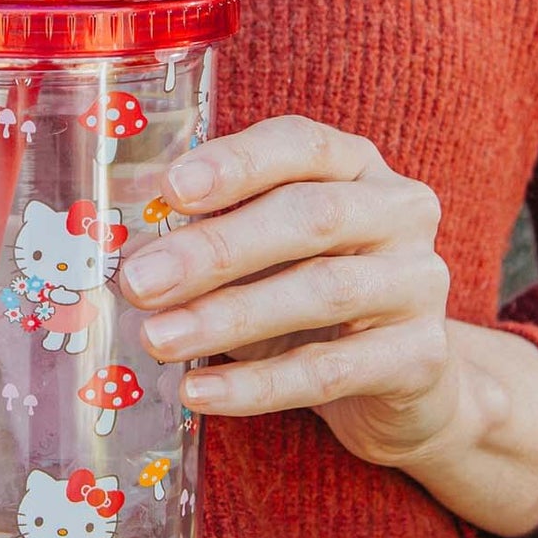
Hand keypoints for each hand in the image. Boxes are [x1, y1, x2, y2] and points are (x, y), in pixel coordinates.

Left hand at [117, 117, 537, 537]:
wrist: (403, 378)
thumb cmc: (309, 295)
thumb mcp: (262, 252)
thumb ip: (209, 230)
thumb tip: (116, 231)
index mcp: (355, 165)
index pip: (299, 145)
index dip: (235, 163)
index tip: (169, 189)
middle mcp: (399, 211)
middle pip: (309, 218)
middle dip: (215, 250)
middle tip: (139, 281)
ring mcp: (419, 283)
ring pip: (321, 293)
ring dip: (228, 318)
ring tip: (157, 339)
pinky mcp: (421, 357)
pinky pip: (331, 371)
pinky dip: (258, 384)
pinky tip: (200, 392)